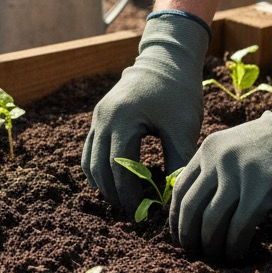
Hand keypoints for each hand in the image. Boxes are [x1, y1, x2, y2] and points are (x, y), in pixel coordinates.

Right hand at [82, 12, 209, 215]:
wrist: (165, 60)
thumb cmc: (179, 92)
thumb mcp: (182, 127)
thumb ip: (177, 161)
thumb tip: (174, 196)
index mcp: (123, 119)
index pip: (118, 167)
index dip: (128, 193)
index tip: (141, 211)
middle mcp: (104, 118)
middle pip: (99, 167)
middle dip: (113, 193)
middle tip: (131, 212)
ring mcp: (98, 117)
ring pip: (89, 160)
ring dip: (102, 183)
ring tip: (121, 201)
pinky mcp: (99, 117)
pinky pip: (89, 149)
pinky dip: (96, 169)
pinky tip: (111, 182)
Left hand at [171, 63, 271, 260]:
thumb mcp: (236, 144)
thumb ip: (217, 168)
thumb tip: (200, 206)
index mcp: (209, 150)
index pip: (180, 189)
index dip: (176, 217)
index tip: (178, 235)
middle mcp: (218, 161)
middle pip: (191, 207)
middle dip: (188, 235)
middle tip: (192, 252)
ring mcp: (239, 175)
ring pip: (212, 221)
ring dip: (211, 244)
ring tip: (215, 257)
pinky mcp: (262, 191)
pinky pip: (239, 227)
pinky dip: (234, 244)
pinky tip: (236, 253)